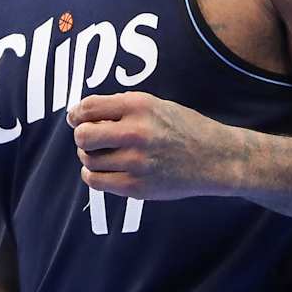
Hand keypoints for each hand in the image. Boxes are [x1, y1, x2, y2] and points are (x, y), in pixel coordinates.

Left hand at [67, 92, 239, 199]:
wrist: (216, 158)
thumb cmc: (183, 128)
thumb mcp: (155, 106)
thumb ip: (121, 108)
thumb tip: (82, 116)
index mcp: (139, 106)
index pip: (89, 108)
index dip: (76, 114)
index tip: (76, 119)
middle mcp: (135, 132)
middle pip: (83, 136)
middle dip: (82, 136)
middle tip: (91, 139)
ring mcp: (136, 162)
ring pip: (88, 160)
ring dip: (90, 157)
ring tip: (104, 155)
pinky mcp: (136, 186)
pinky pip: (96, 181)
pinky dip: (92, 175)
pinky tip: (102, 170)